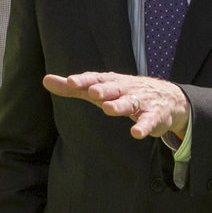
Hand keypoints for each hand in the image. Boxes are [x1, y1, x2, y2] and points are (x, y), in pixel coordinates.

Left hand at [44, 72, 189, 143]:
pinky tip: (136, 133)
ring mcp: (141, 102)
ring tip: (108, 109)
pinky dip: (144, 126)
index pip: (95, 79)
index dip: (84, 81)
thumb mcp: (98, 90)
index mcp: (110, 82)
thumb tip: (45, 80)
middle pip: (114, 88)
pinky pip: (149, 121)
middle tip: (92, 92)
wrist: (166, 98)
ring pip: (129, 103)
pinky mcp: (154, 116)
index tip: (70, 82)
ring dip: (119, 106)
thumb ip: (73, 88)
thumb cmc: (124, 93)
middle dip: (103, 90)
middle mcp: (125, 89)